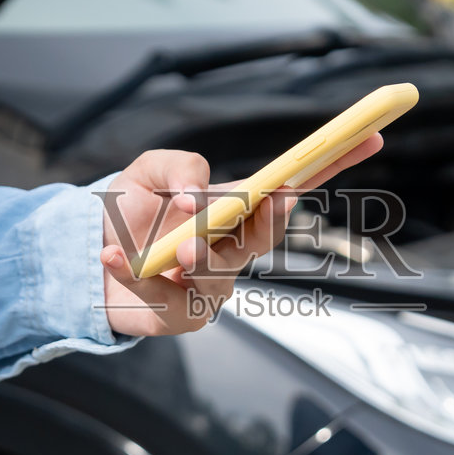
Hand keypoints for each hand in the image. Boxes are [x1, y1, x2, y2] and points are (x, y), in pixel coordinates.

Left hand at [98, 136, 383, 335]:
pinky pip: (165, 298)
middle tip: (272, 197)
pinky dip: (134, 275)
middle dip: (271, 218)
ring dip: (200, 256)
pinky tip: (112, 258)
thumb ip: (180, 166)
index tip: (370, 137)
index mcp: (237, 209)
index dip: (333, 163)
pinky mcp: (181, 316)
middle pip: (267, 235)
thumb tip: (199, 195)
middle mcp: (234, 248)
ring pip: (218, 271)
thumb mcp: (149, 170)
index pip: (294, 186)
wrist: (83, 254)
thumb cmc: (128, 213)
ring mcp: (212, 285)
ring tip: (175, 249)